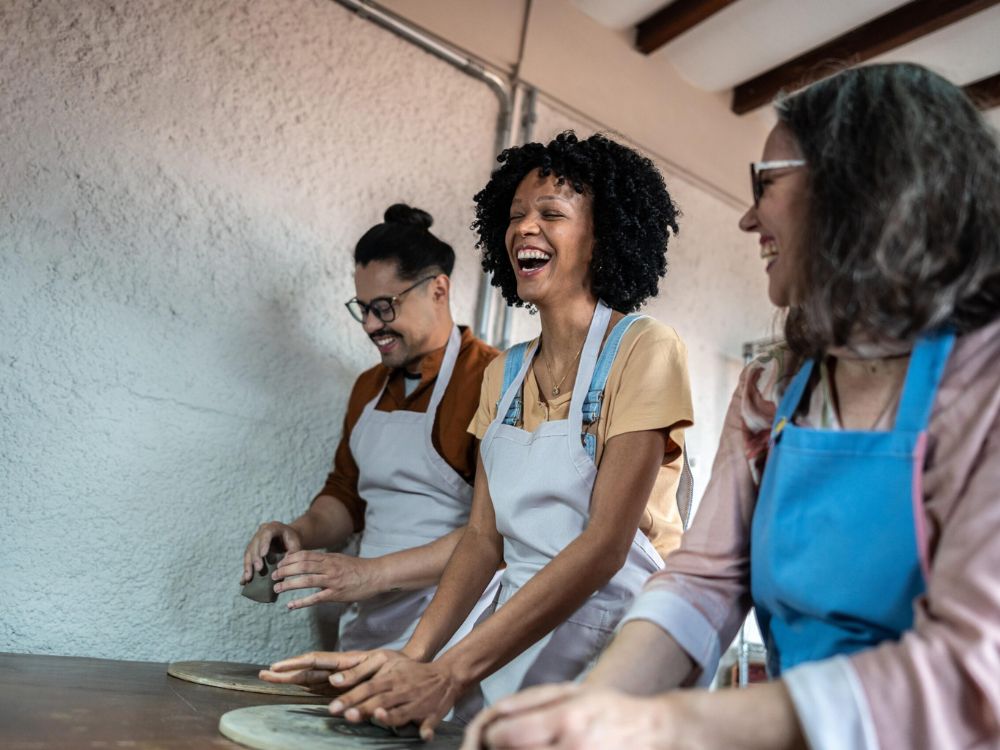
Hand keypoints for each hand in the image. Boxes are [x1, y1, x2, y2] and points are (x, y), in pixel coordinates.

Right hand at [241, 521, 302, 583]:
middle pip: (255, 544)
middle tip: (258, 569)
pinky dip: (246, 570)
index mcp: (273, 527)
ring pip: (248, 552)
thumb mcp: (296, 544)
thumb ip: (293, 552)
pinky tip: (244, 580)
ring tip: (248, 578)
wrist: (288, 538)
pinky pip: (247, 560)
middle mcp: (261, 532)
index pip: (267, 534)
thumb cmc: (293, 541)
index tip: (263, 555)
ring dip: (248, 566)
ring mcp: (254, 541)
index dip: (264, 544)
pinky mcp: (251, 550)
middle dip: (256, 557)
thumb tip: (282, 565)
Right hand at [258, 649, 393, 693]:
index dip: (294, 663)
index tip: (276, 666)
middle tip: (263, 674)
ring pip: (310, 677)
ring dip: (290, 677)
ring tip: (270, 677)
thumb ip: (355, 675)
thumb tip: (332, 681)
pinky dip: (304, 685)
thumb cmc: (392, 665)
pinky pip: (320, 685)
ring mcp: (338, 676)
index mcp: (344, 660)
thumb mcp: (376, 667)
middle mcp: (337, 667)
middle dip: (285, 671)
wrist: (407, 665)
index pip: (315, 660)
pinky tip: (292, 685)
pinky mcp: (343, 685)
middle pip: (307, 668)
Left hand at [272, 551, 382, 608]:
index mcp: (329, 558)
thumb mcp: (340, 559)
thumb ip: (325, 560)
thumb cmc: (358, 568)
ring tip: (277, 588)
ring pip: (306, 580)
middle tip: (273, 575)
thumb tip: (308, 561)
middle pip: (302, 566)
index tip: (279, 564)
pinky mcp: (336, 594)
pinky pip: (316, 599)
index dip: (290, 559)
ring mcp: (332, 581)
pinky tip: (291, 606)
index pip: (305, 555)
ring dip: (289, 584)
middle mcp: (329, 567)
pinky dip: (301, 602)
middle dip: (285, 570)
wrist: (376, 575)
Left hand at [329, 656, 466, 740]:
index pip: (367, 687)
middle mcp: (403, 690)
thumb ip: (362, 672)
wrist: (446, 675)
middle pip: (380, 700)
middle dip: (364, 708)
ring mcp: (417, 702)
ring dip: (391, 716)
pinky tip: (424, 735)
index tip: (334, 707)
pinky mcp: (433, 713)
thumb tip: (333, 681)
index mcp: (391, 678)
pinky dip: (427, 729)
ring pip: (402, 711)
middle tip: (347, 715)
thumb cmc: (410, 672)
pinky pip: (430, 722)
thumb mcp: (388, 664)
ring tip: (379, 717)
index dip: (351, 696)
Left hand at [463, 684, 670, 749]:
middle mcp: (574, 748)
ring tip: (527, 748)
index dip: (492, 737)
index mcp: (567, 720)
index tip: (496, 737)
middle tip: (507, 747)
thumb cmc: (612, 712)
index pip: (505, 736)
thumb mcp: (576, 693)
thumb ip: (533, 700)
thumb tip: (496, 711)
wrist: (659, 735)